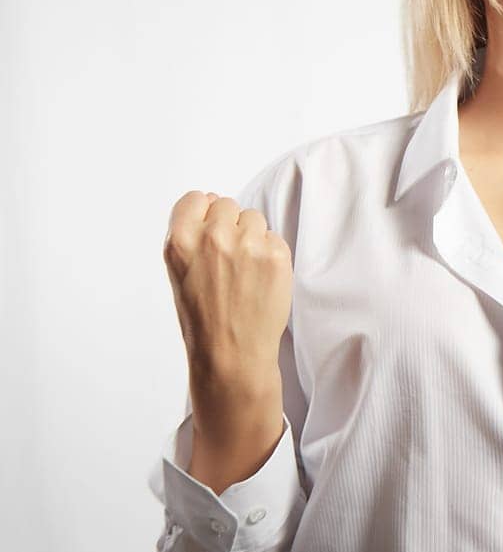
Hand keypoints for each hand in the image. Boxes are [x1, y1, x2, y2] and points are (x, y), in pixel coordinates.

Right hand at [164, 190, 293, 387]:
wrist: (231, 353)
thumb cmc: (202, 315)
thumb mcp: (179, 270)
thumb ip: (191, 233)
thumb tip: (211, 199)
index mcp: (180, 241)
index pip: (196, 198)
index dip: (204, 214)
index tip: (208, 233)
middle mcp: (212, 237)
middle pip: (227, 205)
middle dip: (229, 225)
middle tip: (228, 261)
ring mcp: (247, 244)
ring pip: (254, 218)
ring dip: (251, 237)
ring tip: (244, 271)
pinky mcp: (276, 255)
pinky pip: (274, 237)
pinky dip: (271, 254)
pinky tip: (260, 279)